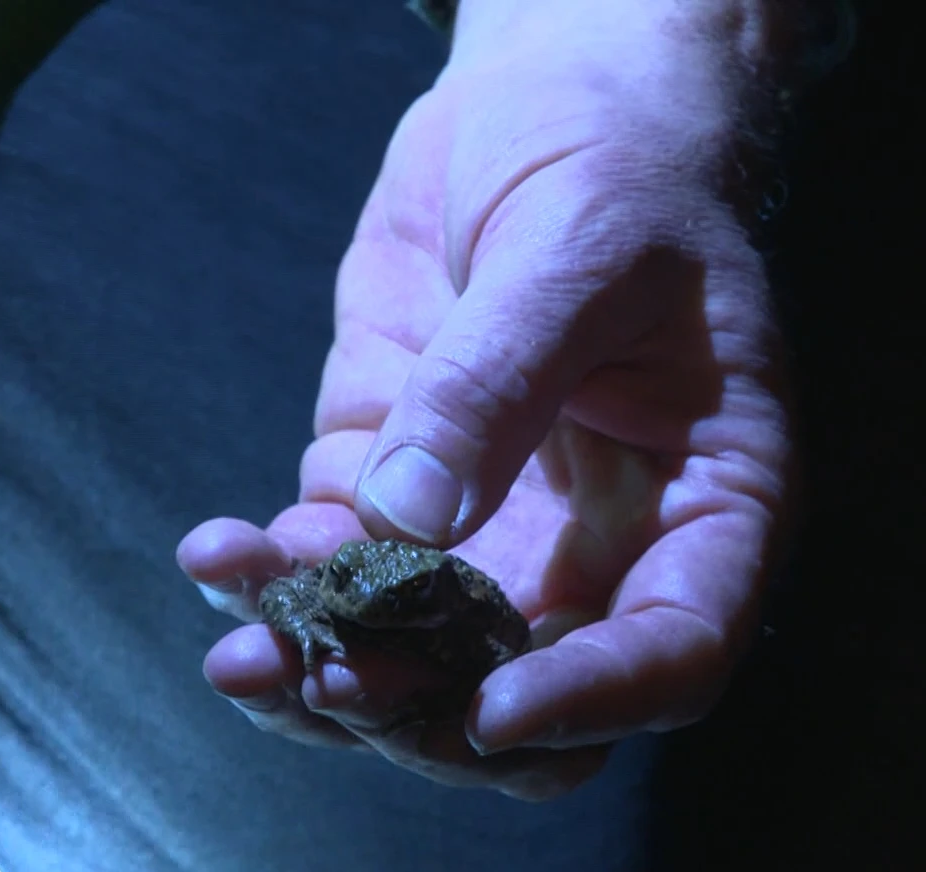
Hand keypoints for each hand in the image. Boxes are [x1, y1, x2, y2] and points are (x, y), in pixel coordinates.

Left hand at [179, 0, 792, 799]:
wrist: (548, 105)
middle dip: (427, 711)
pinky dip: (271, 584)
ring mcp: (492, 531)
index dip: (592, 700)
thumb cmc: (614, 164)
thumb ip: (498, 383)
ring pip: (414, 664)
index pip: (674, 650)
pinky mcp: (393, 493)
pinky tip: (217, 556)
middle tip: (336, 677)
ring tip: (241, 657)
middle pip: (529, 693)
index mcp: (708, 503)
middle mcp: (603, 546)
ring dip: (324, 677)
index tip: (490, 707)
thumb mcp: (577, 250)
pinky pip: (332, 574)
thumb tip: (408, 521)